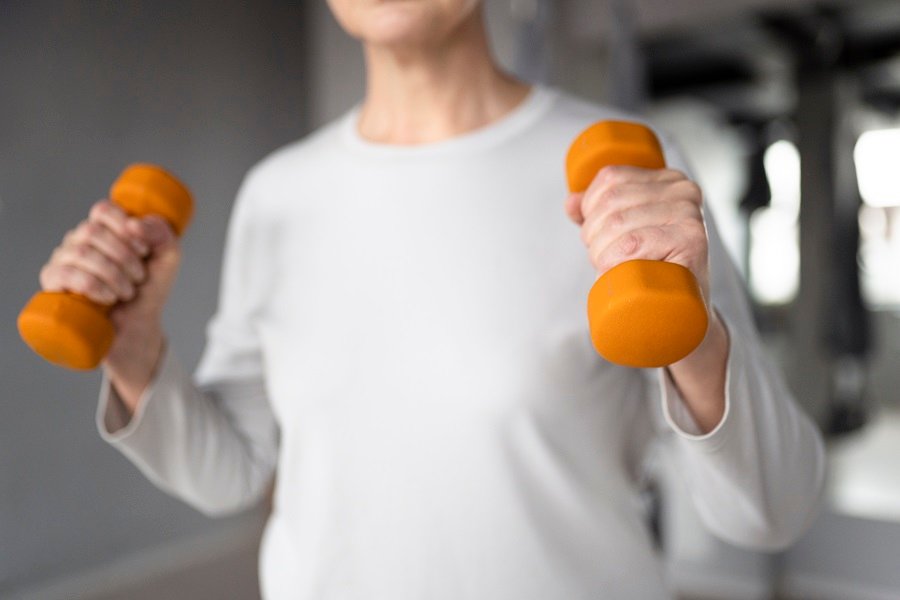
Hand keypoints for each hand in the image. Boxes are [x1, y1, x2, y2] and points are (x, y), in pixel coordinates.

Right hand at [39, 200, 180, 406]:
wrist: (136, 329)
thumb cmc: (147, 292)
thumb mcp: (167, 260)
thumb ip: (163, 235)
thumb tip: (135, 223)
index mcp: (105, 230)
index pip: (103, 210)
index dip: (125, 227)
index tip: (144, 250)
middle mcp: (79, 242)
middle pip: (92, 231)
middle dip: (124, 257)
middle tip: (139, 278)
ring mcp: (63, 262)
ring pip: (80, 252)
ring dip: (113, 274)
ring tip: (127, 292)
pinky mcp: (53, 285)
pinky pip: (63, 274)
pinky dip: (93, 285)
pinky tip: (108, 297)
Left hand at [564, 165, 727, 430]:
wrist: (684, 316)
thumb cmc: (652, 272)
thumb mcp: (626, 234)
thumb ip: (599, 212)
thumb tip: (570, 203)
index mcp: (668, 180)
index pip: (610, 178)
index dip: (590, 207)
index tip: (596, 235)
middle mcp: (684, 192)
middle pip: (610, 202)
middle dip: (593, 236)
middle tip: (604, 260)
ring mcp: (691, 217)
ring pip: (617, 224)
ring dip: (601, 253)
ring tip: (613, 269)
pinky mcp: (692, 243)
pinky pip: (633, 243)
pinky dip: (614, 261)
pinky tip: (620, 272)